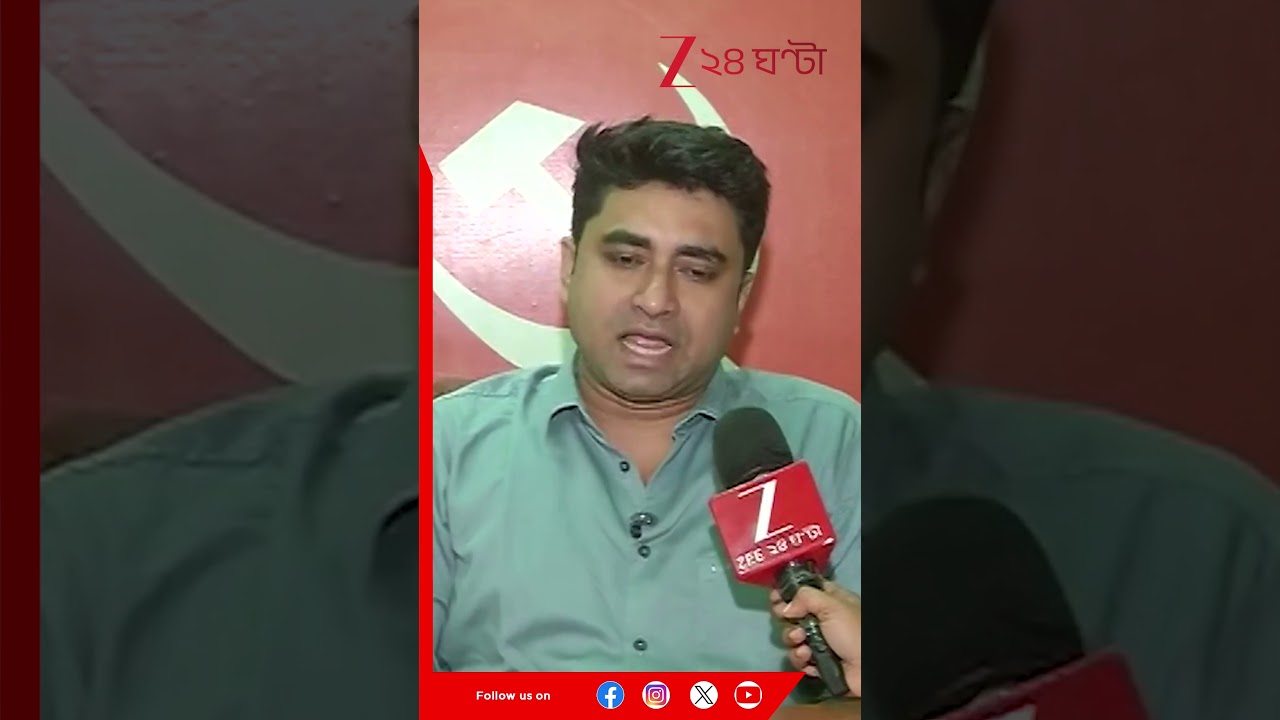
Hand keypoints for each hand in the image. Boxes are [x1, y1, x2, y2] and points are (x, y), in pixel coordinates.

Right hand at [770, 580, 860, 697]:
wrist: (867, 669)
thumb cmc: (852, 631)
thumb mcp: (831, 605)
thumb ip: (805, 598)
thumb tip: (785, 608)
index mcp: (830, 601)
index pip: (804, 591)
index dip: (788, 593)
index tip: (775, 597)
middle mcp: (823, 620)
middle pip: (793, 615)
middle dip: (787, 618)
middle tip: (787, 619)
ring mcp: (819, 642)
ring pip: (793, 639)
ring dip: (793, 641)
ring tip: (803, 643)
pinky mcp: (817, 663)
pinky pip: (799, 659)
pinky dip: (801, 660)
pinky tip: (808, 659)